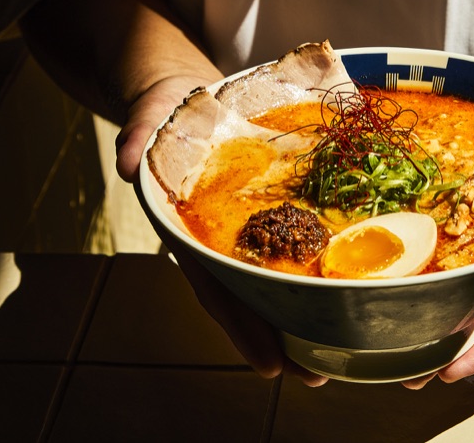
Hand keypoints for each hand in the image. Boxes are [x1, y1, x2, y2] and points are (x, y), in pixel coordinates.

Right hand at [125, 76, 327, 385]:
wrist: (190, 99)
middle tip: (317, 374)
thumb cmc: (170, 115)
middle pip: (254, 297)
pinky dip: (317, 268)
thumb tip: (128, 163)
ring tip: (339, 348)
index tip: (270, 364)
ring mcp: (251, 228)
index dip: (242, 327)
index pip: (217, 287)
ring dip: (306, 312)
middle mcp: (225, 239)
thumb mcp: (151, 120)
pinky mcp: (277, 208)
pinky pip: (298, 242)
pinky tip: (345, 287)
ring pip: (277, 278)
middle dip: (284, 336)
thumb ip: (136, 139)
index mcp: (194, 231)